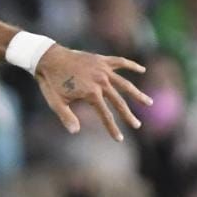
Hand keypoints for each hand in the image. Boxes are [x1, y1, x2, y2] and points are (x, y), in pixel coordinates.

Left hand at [34, 45, 151, 140]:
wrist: (47, 57)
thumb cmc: (51, 82)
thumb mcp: (56, 102)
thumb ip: (66, 117)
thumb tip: (76, 132)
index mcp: (91, 93)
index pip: (105, 115)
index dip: (112, 128)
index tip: (119, 139)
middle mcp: (100, 81)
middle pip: (119, 102)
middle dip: (128, 115)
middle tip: (137, 125)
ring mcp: (102, 70)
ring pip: (125, 84)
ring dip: (137, 94)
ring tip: (148, 102)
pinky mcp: (101, 60)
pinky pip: (120, 62)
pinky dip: (131, 66)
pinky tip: (143, 70)